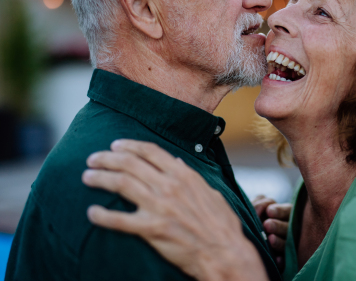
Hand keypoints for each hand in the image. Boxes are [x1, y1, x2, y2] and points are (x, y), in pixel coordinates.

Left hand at [82, 139, 267, 280]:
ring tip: (87, 177)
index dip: (130, 146)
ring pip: (121, 184)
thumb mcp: (211, 192)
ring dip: (100, 178)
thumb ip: (191, 177)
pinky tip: (91, 212)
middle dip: (107, 158)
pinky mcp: (152, 229)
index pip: (151, 151)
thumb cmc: (221, 224)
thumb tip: (177, 163)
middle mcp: (169, 186)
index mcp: (184, 175)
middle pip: (130, 163)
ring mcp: (159, 207)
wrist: (225, 252)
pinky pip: (119, 220)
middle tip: (93, 159)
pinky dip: (102, 215)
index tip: (115, 145)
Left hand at [252, 195, 291, 269]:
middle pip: (287, 227)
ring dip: (279, 242)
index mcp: (285, 214)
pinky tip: (277, 260)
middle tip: (267, 224)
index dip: (279, 211)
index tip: (269, 211)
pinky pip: (285, 261)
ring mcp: (287, 245)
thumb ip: (259, 205)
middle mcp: (289, 229)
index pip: (287, 211)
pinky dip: (281, 260)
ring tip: (270, 239)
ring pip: (286, 244)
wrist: (246, 241)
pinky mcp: (283, 259)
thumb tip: (258, 209)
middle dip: (277, 226)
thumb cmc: (252, 219)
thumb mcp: (255, 208)